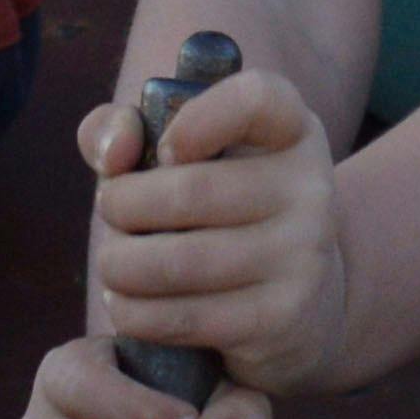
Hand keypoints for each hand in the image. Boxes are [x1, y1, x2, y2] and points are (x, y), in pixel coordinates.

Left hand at [81, 64, 348, 402]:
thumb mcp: (185, 156)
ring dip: (120, 265)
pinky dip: (136, 313)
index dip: (197, 117)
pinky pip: (185, 318)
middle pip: (191, 190)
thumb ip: (126, 129)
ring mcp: (302, 257)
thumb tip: (113, 151)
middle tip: (110, 216)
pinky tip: (127, 304)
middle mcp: (310, 189)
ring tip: (113, 264)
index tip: (165, 148)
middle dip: (121, 206)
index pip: (257, 98)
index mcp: (292, 130)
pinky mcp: (281, 320)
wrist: (304, 303)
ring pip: (179, 262)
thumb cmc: (219, 212)